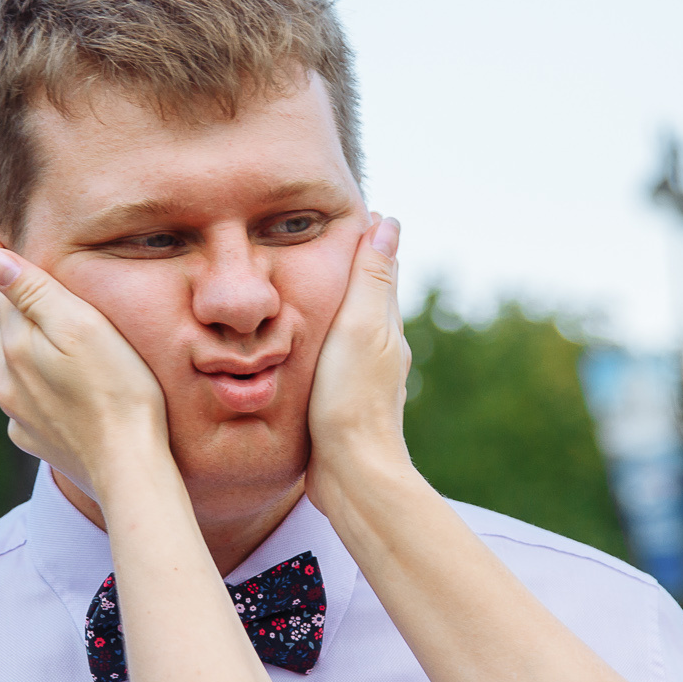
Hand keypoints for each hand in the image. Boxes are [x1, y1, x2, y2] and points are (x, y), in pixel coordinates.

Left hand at [0, 233, 170, 498]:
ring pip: (4, 360)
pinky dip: (20, 376)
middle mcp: (7, 380)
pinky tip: (26, 376)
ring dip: (0, 330)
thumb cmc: (120, 389)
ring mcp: (20, 413)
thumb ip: (34, 292)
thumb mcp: (81, 326)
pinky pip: (21, 397)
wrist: (130, 468)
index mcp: (16, 346)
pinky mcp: (36, 437)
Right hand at [305, 215, 411, 514]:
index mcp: (384, 325)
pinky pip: (328, 360)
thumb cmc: (351, 398)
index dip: (362, 236)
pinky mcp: (339, 403)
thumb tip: (389, 222)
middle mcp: (378, 348)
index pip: (379, 266)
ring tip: (296, 284)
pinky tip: (293, 346)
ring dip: (327, 306)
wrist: (351, 474)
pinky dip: (315, 341)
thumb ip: (370, 277)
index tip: (340, 207)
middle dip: (345, 267)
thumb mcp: (358, 327)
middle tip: (311, 237)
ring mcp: (360, 378)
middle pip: (363, 296)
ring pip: (344, 330)